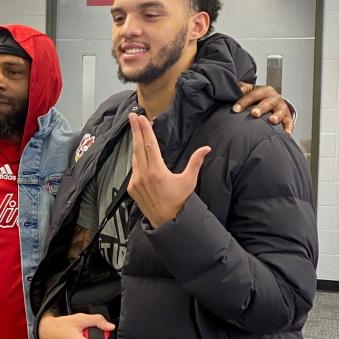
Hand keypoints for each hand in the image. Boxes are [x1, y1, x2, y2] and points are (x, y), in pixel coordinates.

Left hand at [127, 112, 209, 227]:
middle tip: (132, 115)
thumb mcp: (189, 181)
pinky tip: (139, 153)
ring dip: (136, 143)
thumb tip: (207, 148)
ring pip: (135, 157)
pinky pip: (133, 169)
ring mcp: (136, 182)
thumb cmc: (180, 202)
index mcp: (157, 171)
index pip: (149, 145)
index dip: (145, 130)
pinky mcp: (132, 188)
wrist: (167, 223)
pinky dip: (136, 160)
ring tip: (136, 130)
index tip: (141, 118)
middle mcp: (143, 175)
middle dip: (135, 129)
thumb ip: (196, 162)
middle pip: (138, 147)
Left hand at [233, 83, 293, 134]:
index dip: (243, 102)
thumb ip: (242, 89)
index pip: (253, 95)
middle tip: (254, 113)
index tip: (235, 109)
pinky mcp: (287, 117)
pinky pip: (289, 123)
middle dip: (260, 108)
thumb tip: (236, 89)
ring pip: (280, 111)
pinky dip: (288, 127)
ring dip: (276, 116)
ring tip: (272, 120)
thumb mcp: (251, 90)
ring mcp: (281, 108)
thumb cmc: (259, 97)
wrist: (274, 101)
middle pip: (267, 103)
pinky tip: (286, 133)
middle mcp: (274, 98)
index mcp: (264, 91)